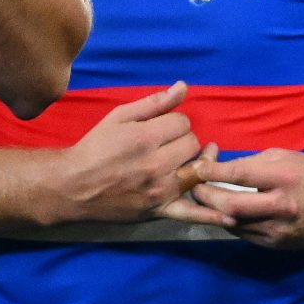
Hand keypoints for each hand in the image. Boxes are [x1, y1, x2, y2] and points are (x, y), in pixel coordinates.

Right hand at [54, 84, 232, 226]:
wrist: (72, 187)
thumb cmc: (94, 148)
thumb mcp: (118, 118)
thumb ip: (153, 103)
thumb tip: (183, 87)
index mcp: (145, 137)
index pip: (183, 122)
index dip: (174, 122)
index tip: (161, 129)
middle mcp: (156, 163)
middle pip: (192, 144)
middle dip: (183, 141)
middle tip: (167, 146)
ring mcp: (161, 190)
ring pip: (198, 171)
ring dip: (197, 164)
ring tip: (189, 163)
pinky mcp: (160, 211)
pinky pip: (192, 213)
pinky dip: (211, 215)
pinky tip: (231, 216)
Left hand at [187, 149, 303, 248]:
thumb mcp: (283, 157)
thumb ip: (251, 164)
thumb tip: (219, 169)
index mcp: (284, 178)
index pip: (240, 175)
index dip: (212, 172)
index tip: (196, 168)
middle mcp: (282, 207)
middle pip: (231, 207)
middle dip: (206, 197)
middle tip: (195, 188)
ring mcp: (280, 231)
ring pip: (234, 226)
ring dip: (215, 213)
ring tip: (207, 201)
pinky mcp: (280, 245)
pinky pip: (246, 235)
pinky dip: (233, 224)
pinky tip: (228, 214)